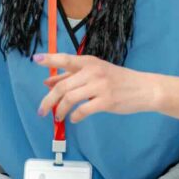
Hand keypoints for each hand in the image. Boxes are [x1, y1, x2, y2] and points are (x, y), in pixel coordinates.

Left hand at [34, 53, 160, 123]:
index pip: (65, 59)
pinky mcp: (106, 101)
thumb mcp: (95, 73)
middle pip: (62, 86)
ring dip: (60, 110)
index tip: (35, 59)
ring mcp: (100, 86)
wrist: (143, 88)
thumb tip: (48, 81)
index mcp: (89, 62)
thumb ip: (71, 76)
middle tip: (41, 110)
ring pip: (70, 99)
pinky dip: (75, 116)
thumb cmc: (117, 80)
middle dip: (48, 100)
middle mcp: (93, 71)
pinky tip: (74, 119)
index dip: (49, 59)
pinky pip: (83, 110)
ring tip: (58, 117)